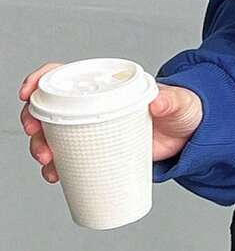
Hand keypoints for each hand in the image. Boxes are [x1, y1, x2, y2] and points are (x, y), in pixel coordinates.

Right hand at [20, 63, 204, 180]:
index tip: (28, 92)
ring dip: (41, 146)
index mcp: (109, 85)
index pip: (66, 75)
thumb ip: (172, 100)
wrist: (190, 137)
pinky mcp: (98, 151)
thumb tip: (158, 102)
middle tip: (36, 135)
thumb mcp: (180, 102)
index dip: (41, 79)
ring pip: (53, 134)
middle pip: (50, 106)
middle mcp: (96, 105)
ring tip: (47, 162)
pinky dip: (55, 167)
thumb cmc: (183, 111)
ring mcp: (94, 129)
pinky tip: (55, 176)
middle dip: (34, 119)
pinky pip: (68, 157)